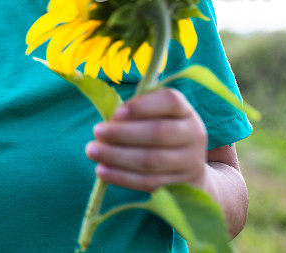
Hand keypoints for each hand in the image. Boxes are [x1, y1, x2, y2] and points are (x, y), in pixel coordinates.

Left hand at [85, 87, 208, 191]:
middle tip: (97, 131)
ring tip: (92, 151)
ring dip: (117, 156)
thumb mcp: (154, 115)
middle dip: (123, 133)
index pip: (169, 101)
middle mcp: (193, 134)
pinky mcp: (178, 184)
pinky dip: (122, 177)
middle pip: (158, 133)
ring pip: (151, 160)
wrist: (186, 168)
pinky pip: (148, 181)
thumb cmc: (159, 131)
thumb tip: (109, 120)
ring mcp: (189, 161)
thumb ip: (135, 112)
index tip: (116, 113)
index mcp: (184, 111)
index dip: (142, 106)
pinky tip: (102, 171)